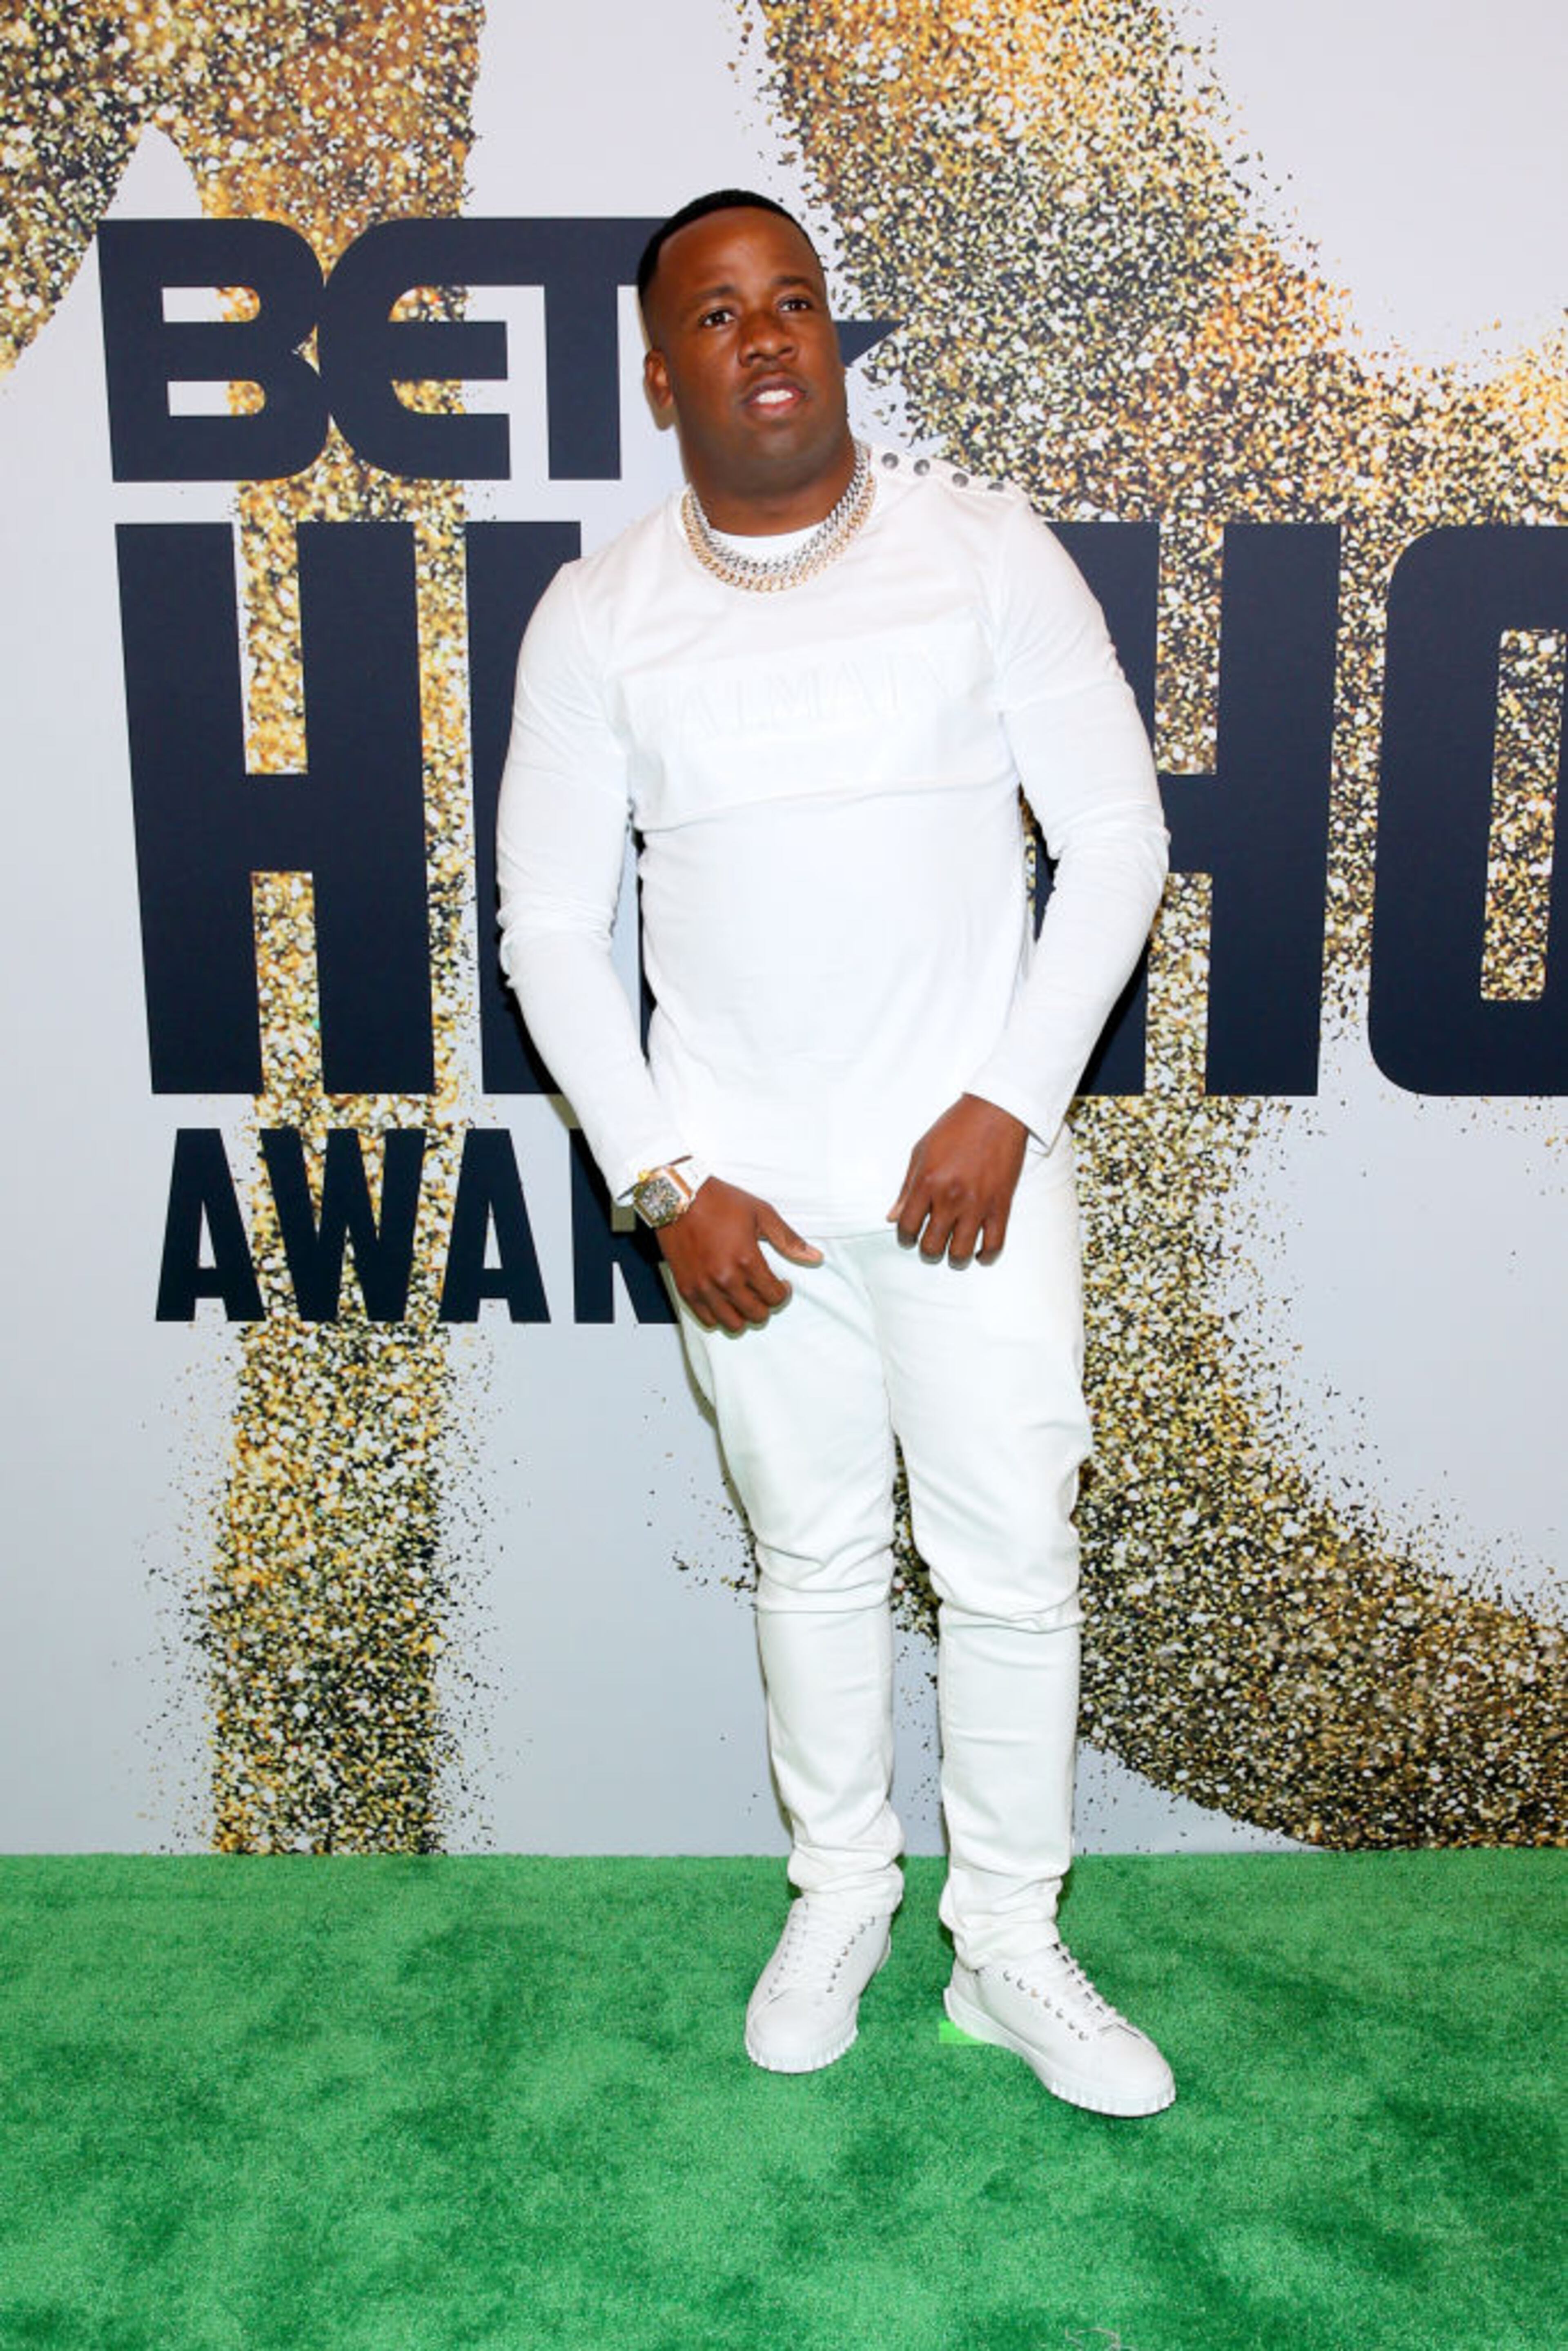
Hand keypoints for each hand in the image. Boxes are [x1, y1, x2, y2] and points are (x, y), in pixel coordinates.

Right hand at [658, 1177, 822, 1331]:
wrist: (678, 1196)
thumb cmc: (719, 1201)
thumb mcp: (761, 1214)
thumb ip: (789, 1240)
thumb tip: (816, 1257)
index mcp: (747, 1260)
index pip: (775, 1297)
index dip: (784, 1292)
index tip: (781, 1283)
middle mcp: (725, 1278)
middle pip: (757, 1314)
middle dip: (766, 1305)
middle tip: (764, 1290)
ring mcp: (703, 1286)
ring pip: (733, 1323)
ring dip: (744, 1314)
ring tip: (745, 1297)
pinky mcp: (686, 1288)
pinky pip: (708, 1319)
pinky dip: (720, 1315)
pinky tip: (724, 1298)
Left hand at [887, 1094, 1028, 1265]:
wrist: (996, 1111)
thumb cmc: (956, 1127)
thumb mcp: (921, 1152)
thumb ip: (906, 1188)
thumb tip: (892, 1218)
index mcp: (926, 1183)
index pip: (907, 1227)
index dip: (905, 1238)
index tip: (909, 1237)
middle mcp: (950, 1198)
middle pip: (932, 1246)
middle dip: (928, 1251)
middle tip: (931, 1245)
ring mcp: (977, 1204)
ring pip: (961, 1252)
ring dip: (954, 1258)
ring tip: (953, 1252)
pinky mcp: (1001, 1206)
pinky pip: (994, 1245)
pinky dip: (985, 1256)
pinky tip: (979, 1254)